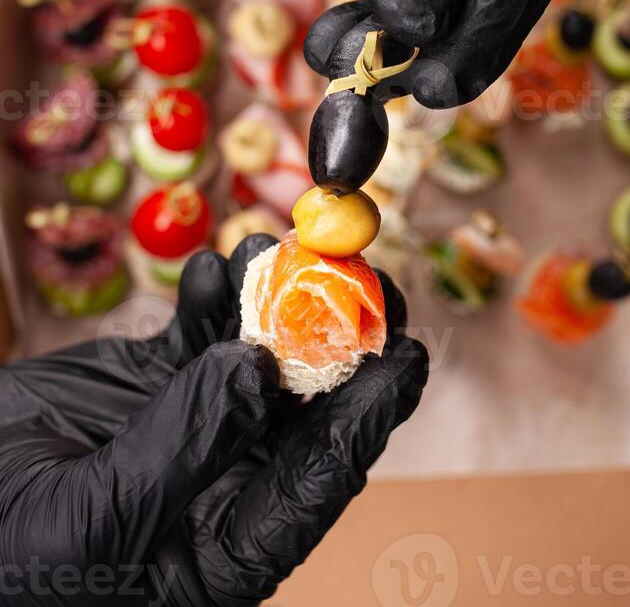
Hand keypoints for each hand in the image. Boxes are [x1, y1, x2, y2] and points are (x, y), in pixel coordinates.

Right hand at [0, 237, 425, 605]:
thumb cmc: (10, 560)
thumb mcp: (99, 520)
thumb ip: (185, 445)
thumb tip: (260, 370)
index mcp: (230, 543)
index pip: (321, 476)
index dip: (371, 414)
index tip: (408, 355)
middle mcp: (227, 477)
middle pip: (307, 403)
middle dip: (337, 335)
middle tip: (363, 272)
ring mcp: (192, 421)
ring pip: (256, 352)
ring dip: (271, 297)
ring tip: (273, 250)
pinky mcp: (153, 380)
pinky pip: (197, 331)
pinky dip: (207, 295)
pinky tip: (211, 269)